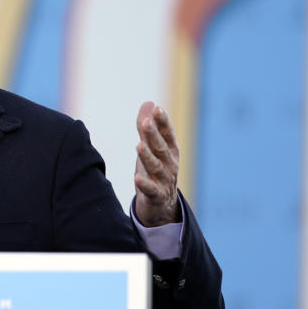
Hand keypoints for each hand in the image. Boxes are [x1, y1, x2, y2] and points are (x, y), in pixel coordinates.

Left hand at [133, 101, 181, 226]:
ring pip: (155, 167)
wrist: (162, 206)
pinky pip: (151, 190)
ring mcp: (164, 180)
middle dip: (154, 134)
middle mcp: (169, 164)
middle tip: (146, 122)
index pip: (167, 134)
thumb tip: (149, 102)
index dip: (163, 122)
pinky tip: (137, 178)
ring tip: (139, 145)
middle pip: (161, 148)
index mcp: (170, 151)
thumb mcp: (152, 149)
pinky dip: (145, 184)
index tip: (157, 108)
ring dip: (148, 156)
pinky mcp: (156, 196)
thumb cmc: (156, 171)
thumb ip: (148, 128)